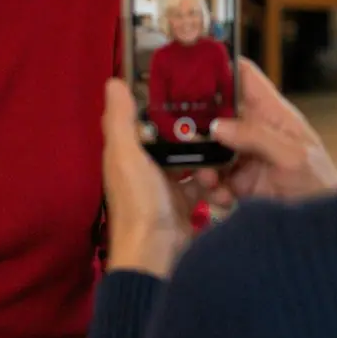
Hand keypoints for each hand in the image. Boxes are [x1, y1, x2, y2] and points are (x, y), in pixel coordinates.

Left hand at [101, 80, 203, 278]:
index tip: (186, 91)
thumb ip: (121, 120)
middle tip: (214, 123)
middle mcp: (144, 169)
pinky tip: (223, 181)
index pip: (144, 123)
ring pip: (190, 163)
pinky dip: (213, 184)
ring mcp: (165, 188)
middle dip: (192, 135)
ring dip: (206, 159)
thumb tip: (113, 82)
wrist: (156, 255)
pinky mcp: (184, 205)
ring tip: (221, 154)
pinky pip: (202, 186)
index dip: (161, 108)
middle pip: (171, 142)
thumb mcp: (126, 156)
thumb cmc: (138, 205)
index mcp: (126, 154)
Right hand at [196, 59, 336, 207]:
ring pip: (207, 149)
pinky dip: (210, 189)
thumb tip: (217, 126)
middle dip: (197, 127)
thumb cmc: (320, 185)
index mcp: (271, 113)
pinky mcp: (236, 182)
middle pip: (215, 113)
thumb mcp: (293, 156)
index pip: (244, 76)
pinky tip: (223, 199)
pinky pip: (211, 179)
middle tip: (185, 140)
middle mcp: (253, 130)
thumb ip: (256, 136)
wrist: (321, 230)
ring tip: (210, 181)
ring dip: (202, 165)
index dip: (220, 66)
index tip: (192, 68)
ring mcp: (242, 156)